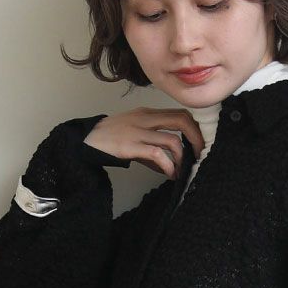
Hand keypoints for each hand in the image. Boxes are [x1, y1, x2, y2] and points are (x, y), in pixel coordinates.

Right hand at [84, 108, 204, 179]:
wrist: (87, 139)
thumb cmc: (112, 139)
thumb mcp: (136, 136)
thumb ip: (155, 148)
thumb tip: (172, 168)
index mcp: (149, 114)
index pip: (180, 113)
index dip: (195, 128)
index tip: (200, 143)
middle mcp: (146, 119)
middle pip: (181, 120)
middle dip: (196, 138)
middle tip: (199, 154)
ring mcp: (139, 131)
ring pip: (172, 139)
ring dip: (183, 157)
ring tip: (182, 169)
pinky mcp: (131, 146)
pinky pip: (157, 154)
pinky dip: (169, 166)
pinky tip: (170, 174)